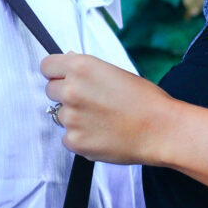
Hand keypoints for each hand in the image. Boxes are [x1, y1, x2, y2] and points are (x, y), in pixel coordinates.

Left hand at [41, 52, 171, 163]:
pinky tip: (102, 134)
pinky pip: (68, 138)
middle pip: (50, 91)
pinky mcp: (74, 141)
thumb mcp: (115, 72)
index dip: (56, 73)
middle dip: (65, 95)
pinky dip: (81, 137)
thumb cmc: (146, 100)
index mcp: (81, 67)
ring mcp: (71, 118)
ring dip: (75, 118)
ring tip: (102, 120)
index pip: (47, 66)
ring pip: (60, 116)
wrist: (161, 129)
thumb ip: (87, 70)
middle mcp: (71, 90)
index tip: (62, 78)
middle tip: (90, 102)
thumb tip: (69, 66)